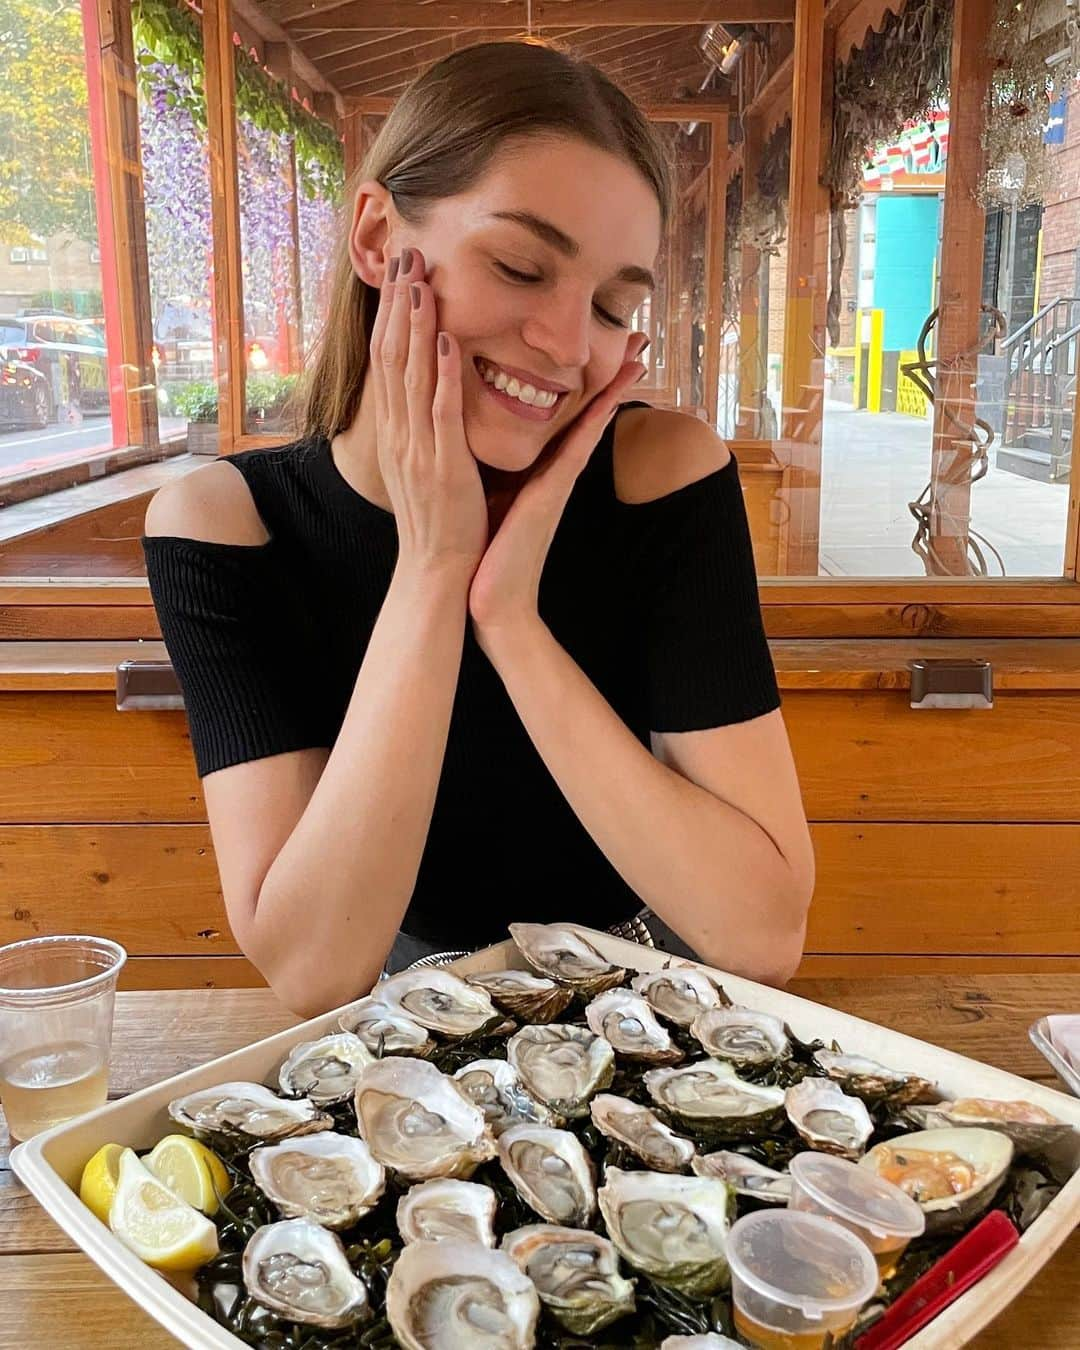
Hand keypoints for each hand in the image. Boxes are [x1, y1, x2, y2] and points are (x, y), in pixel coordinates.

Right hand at [370, 247, 488, 583]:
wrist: (438, 572)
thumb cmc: (441, 524)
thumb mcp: (425, 469)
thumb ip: (426, 432)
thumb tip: (430, 399)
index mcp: (398, 434)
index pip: (388, 362)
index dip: (392, 316)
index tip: (400, 276)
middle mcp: (401, 435)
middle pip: (392, 356)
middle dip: (399, 304)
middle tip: (405, 254)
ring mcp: (419, 449)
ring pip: (411, 374)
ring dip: (416, 323)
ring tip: (421, 279)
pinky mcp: (443, 466)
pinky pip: (439, 412)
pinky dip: (440, 374)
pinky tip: (444, 339)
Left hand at [468, 333, 649, 644]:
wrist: (494, 603)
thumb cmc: (490, 552)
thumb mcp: (494, 498)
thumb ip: (499, 471)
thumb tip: (485, 444)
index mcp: (541, 472)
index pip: (567, 419)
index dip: (587, 386)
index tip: (604, 355)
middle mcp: (556, 474)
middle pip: (589, 415)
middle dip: (612, 379)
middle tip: (637, 341)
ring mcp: (559, 484)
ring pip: (589, 426)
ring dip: (613, 390)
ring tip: (634, 356)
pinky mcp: (552, 497)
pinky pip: (574, 452)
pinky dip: (591, 424)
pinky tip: (606, 401)